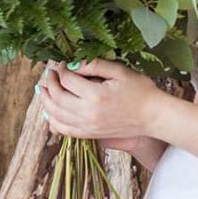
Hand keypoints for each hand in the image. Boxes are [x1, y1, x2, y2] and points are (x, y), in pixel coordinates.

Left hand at [36, 59, 163, 141]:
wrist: (154, 116)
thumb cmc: (140, 91)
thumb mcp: (119, 71)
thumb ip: (94, 65)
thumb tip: (72, 64)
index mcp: (96, 96)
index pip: (67, 80)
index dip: (61, 70)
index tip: (62, 63)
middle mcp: (89, 114)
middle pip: (57, 98)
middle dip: (49, 84)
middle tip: (49, 74)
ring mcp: (88, 127)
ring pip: (56, 116)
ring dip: (46, 102)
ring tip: (43, 90)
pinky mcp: (91, 135)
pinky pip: (65, 130)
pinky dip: (53, 121)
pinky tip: (51, 112)